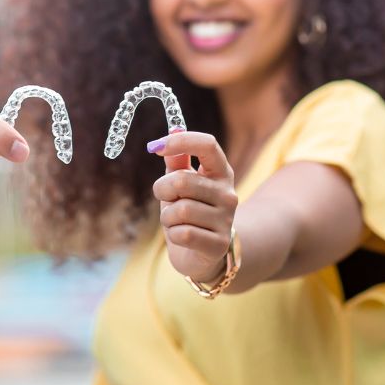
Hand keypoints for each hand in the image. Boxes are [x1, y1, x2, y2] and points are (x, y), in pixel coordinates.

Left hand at [149, 131, 237, 282]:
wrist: (203, 255)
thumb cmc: (190, 212)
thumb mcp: (182, 184)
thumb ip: (178, 161)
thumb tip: (174, 130)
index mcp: (221, 173)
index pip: (208, 145)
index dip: (181, 141)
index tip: (156, 146)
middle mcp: (228, 194)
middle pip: (182, 181)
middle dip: (162, 190)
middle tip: (166, 198)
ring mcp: (226, 220)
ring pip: (180, 210)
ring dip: (168, 216)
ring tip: (176, 221)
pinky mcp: (219, 244)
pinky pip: (182, 233)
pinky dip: (173, 235)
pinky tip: (181, 236)